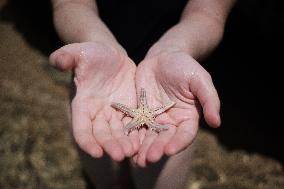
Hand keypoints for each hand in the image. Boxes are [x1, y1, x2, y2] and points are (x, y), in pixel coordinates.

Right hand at [49, 42, 138, 160]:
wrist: (112, 57)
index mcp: (82, 104)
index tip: (96, 153)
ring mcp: (114, 114)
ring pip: (118, 134)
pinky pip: (133, 126)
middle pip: (102, 135)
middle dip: (110, 145)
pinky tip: (144, 143)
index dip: (87, 141)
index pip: (81, 127)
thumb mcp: (79, 52)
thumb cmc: (92, 54)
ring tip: (134, 152)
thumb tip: (57, 62)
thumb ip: (67, 57)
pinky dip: (137, 135)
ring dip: (125, 144)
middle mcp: (97, 114)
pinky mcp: (130, 111)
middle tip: (121, 155)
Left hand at [134, 51, 220, 166]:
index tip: (169, 151)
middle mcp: (172, 122)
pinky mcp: (140, 113)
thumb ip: (209, 100)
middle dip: (157, 149)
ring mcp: (155, 118)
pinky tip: (125, 144)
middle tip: (148, 159)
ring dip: (143, 148)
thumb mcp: (200, 80)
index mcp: (188, 117)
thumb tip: (216, 123)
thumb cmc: (185, 66)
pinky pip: (136, 125)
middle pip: (165, 139)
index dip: (178, 143)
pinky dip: (131, 136)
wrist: (164, 57)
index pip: (185, 134)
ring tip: (137, 160)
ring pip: (149, 137)